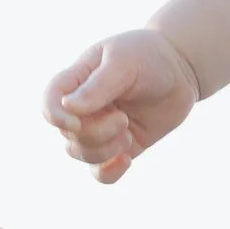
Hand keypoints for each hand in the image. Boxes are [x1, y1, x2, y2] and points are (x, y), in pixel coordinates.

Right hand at [42, 29, 201, 184]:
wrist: (180, 70)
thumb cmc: (147, 56)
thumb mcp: (123, 62)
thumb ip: (98, 86)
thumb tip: (68, 108)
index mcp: (76, 82)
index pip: (49, 104)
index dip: (55, 117)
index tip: (76, 120)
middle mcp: (82, 108)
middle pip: (69, 134)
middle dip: (95, 133)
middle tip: (122, 118)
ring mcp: (99, 129)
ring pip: (81, 154)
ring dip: (105, 150)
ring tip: (128, 131)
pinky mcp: (119, 146)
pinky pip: (101, 172)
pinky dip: (108, 173)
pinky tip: (126, 161)